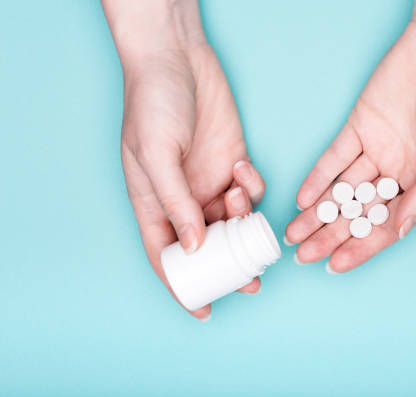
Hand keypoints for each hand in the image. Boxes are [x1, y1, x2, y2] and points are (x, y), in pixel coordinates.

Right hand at [103, 0, 264, 319]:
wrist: (177, 57)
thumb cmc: (154, 103)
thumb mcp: (156, 154)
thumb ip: (176, 203)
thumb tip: (195, 246)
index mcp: (153, 202)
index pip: (166, 255)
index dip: (183, 286)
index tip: (205, 311)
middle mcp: (183, 198)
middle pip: (207, 246)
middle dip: (229, 266)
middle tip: (252, 281)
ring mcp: (209, 180)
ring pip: (233, 221)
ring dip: (242, 220)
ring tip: (238, 198)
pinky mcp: (233, 161)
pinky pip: (250, 190)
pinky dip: (253, 188)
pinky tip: (245, 170)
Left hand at [285, 0, 415, 272]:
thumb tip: (401, 230)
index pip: (386, 226)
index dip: (361, 247)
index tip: (335, 265)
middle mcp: (396, 173)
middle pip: (358, 213)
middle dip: (330, 236)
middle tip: (303, 256)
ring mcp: (375, 150)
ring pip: (341, 190)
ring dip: (317, 212)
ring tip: (294, 234)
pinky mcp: (358, 127)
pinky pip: (334, 158)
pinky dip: (318, 177)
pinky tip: (303, 198)